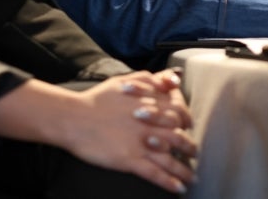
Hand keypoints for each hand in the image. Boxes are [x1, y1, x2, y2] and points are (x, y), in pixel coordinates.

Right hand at [68, 70, 196, 192]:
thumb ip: (151, 79)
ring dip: (184, 169)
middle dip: (190, 147)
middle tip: (193, 153)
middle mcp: (150, 123)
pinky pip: (155, 173)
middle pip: (179, 136)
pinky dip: (169, 182)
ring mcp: (141, 143)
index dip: (186, 120)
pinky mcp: (130, 159)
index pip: (179, 111)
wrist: (74, 117)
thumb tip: (172, 79)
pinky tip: (178, 189)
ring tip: (191, 177)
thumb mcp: (126, 81)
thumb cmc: (98, 99)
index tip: (188, 126)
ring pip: (171, 158)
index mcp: (150, 104)